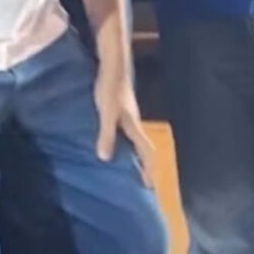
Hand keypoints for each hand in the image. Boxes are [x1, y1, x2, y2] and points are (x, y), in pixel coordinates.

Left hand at [94, 57, 154, 186]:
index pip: (146, 152)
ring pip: (133, 141)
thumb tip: (105, 158)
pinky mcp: (119, 111)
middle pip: (142, 149)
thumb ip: (107, 134)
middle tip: (138, 184)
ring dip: (131, 155)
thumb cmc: (110, 88)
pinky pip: (123, 133)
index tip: (148, 187)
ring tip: (123, 170)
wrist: (112, 66)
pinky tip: (110, 146)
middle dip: (143, 166)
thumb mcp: (107, 113)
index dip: (148, 169)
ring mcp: (127, 117)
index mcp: (134, 127)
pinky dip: (120, 144)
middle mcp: (134, 124)